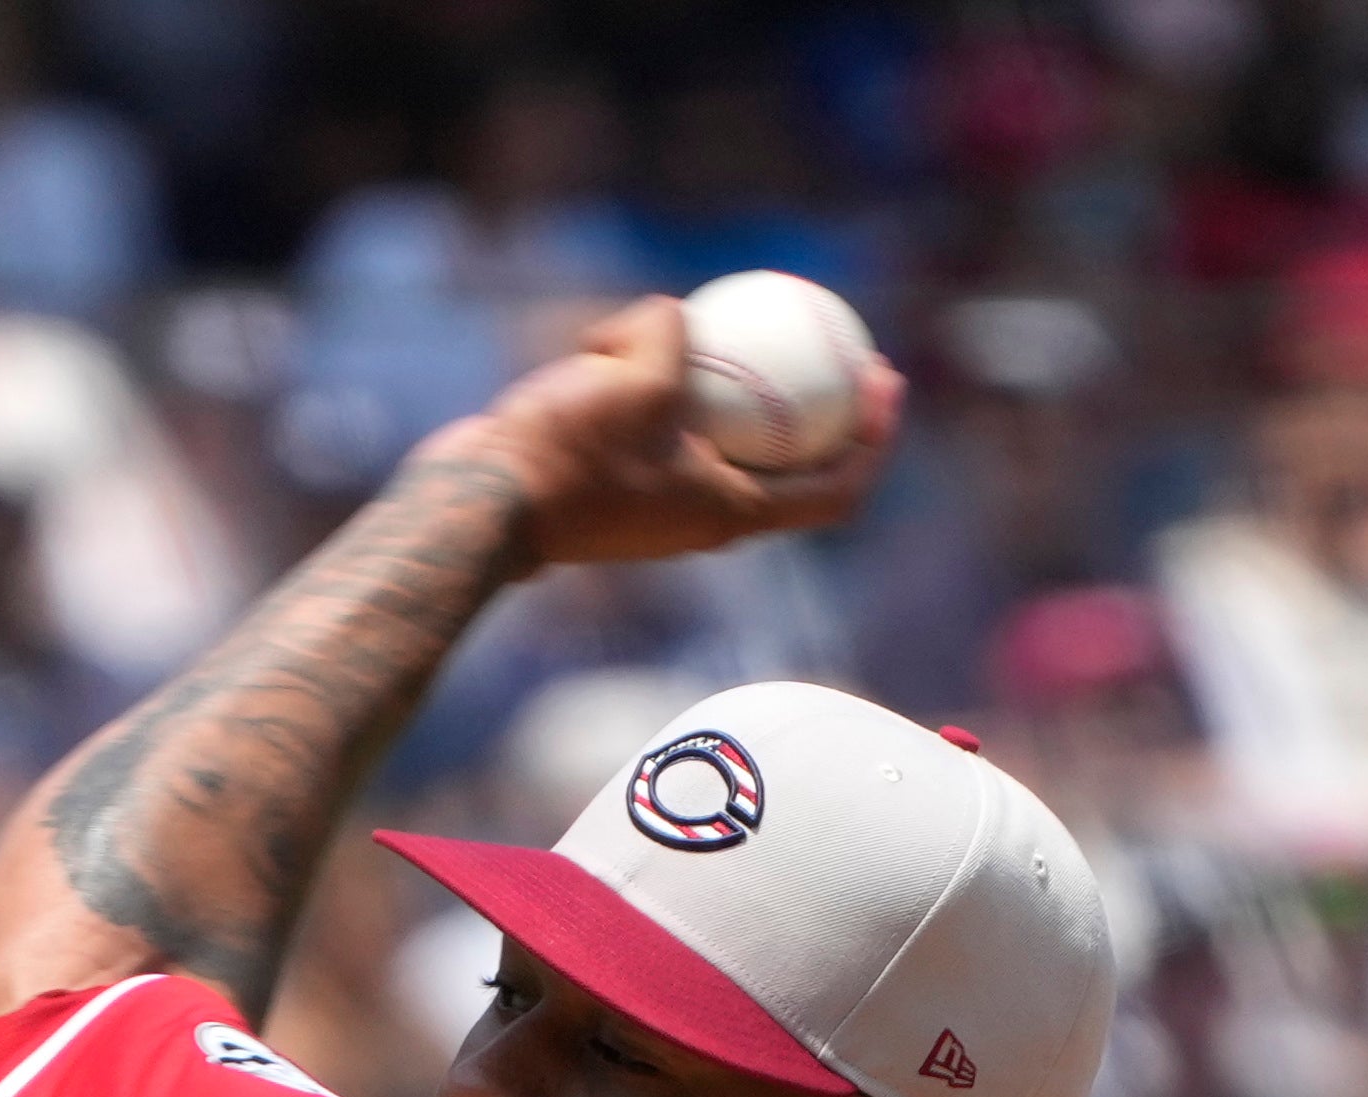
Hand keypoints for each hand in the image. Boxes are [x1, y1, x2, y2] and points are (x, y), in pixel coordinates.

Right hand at [419, 299, 906, 574]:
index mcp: (731, 511)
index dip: (872, 440)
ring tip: (688, 321)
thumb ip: (675, 334)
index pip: (834, 490)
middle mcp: (701, 514)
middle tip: (830, 343)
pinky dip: (648, 381)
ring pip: (704, 429)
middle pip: (780, 460)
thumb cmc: (569, 452)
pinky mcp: (610, 480)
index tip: (885, 383)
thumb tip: (677, 311)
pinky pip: (651, 422)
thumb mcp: (641, 372)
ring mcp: (655, 500)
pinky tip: (615, 336)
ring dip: (704, 376)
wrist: (482, 501)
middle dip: (811, 406)